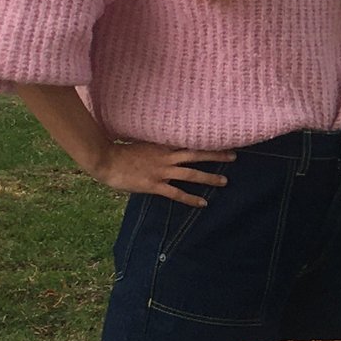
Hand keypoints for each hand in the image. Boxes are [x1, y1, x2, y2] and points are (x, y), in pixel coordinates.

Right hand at [93, 142, 233, 205]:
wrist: (106, 160)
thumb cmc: (122, 152)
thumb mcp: (143, 143)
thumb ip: (158, 145)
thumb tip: (169, 145)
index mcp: (163, 145)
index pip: (189, 141)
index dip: (206, 140)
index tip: (222, 137)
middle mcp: (166, 157)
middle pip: (196, 154)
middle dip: (216, 155)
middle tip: (234, 155)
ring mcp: (161, 171)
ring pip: (191, 174)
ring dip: (209, 177)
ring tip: (224, 181)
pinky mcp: (155, 185)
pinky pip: (177, 193)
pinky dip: (191, 198)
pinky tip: (203, 203)